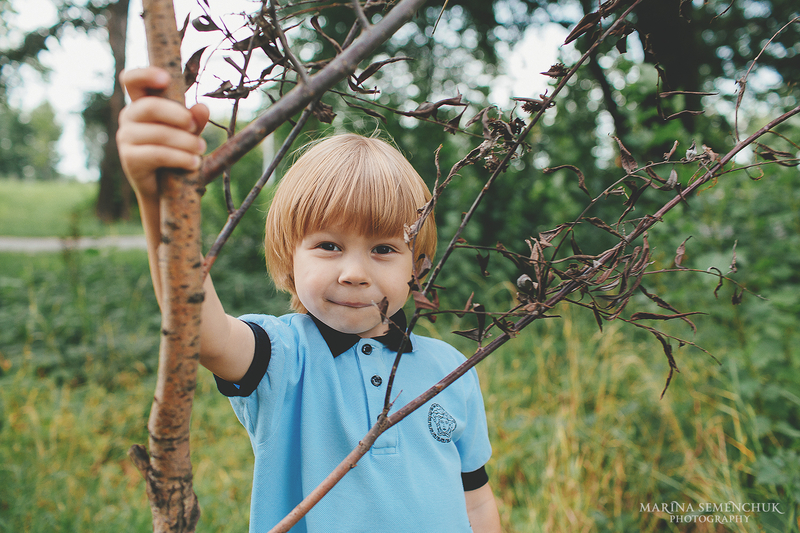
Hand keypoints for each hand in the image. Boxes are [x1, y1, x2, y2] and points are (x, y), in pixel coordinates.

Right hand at [117, 67, 209, 198]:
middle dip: (178, 116)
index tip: (165, 78)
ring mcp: (126, 138)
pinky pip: (158, 154)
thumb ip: (195, 120)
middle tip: (195, 127)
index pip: (132, 80)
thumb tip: (202, 107)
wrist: (164, 191)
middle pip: (149, 107)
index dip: (144, 74)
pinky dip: (181, 158)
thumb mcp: (189, 134)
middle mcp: (129, 117)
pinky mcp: (130, 159)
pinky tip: (195, 163)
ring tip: (201, 149)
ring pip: (158, 133)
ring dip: (186, 142)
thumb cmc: (176, 153)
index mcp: (141, 103)